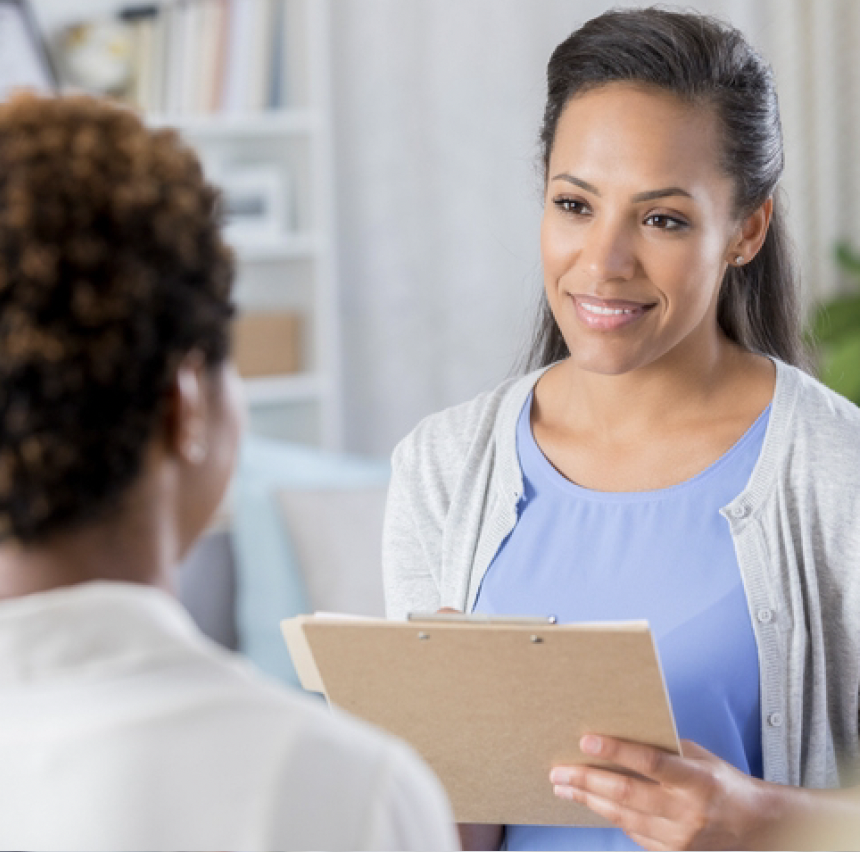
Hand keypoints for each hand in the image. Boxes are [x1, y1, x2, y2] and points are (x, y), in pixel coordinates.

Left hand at [549, 735, 769, 850]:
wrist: (754, 826)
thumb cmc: (719, 779)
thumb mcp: (698, 756)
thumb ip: (662, 748)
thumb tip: (616, 733)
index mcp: (697, 780)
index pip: (651, 763)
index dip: (617, 752)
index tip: (586, 741)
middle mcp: (688, 812)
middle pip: (628, 795)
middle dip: (587, 781)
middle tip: (558, 771)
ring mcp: (680, 838)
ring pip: (623, 818)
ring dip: (588, 800)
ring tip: (563, 787)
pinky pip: (632, 833)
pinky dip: (609, 816)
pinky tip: (590, 802)